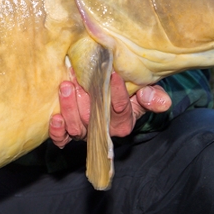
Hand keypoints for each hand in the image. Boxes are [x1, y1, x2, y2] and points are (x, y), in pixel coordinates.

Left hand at [49, 73, 170, 147]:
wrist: (106, 93)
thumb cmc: (126, 93)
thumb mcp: (144, 92)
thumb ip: (152, 96)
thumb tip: (158, 100)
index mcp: (123, 123)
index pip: (121, 110)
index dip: (118, 94)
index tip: (113, 75)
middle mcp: (102, 130)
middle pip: (93, 121)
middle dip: (85, 101)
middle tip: (78, 80)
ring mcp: (84, 132)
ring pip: (76, 128)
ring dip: (69, 108)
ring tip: (66, 86)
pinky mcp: (67, 132)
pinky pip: (62, 139)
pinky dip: (57, 131)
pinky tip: (55, 118)